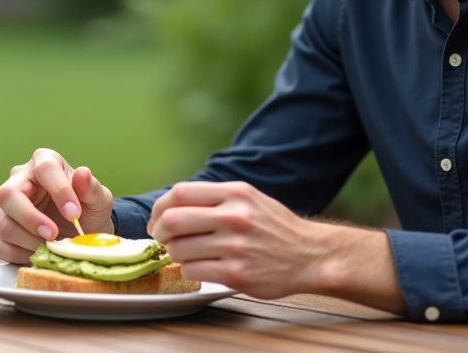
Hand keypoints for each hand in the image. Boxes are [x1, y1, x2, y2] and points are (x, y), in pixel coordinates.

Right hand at [0, 148, 113, 263]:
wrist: (81, 236)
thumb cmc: (88, 210)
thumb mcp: (98, 199)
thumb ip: (91, 188)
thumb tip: (82, 173)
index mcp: (44, 162)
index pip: (45, 170)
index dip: (59, 191)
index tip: (74, 214)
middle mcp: (19, 180)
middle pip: (7, 194)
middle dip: (31, 218)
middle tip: (53, 234)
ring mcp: (5, 207)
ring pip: (3, 223)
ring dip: (28, 241)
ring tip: (51, 246)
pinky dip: (18, 255)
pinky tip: (37, 255)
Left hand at [147, 181, 329, 298]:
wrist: (310, 255)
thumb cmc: (275, 228)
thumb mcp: (249, 199)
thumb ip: (214, 199)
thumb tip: (170, 207)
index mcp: (236, 193)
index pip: (180, 193)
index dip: (160, 208)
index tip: (158, 220)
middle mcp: (235, 216)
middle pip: (172, 221)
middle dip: (161, 233)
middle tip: (165, 240)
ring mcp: (235, 246)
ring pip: (179, 250)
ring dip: (177, 255)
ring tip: (191, 254)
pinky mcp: (236, 273)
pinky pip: (192, 271)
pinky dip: (191, 270)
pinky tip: (205, 267)